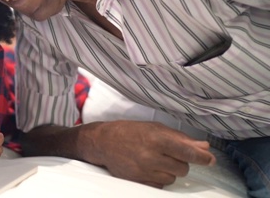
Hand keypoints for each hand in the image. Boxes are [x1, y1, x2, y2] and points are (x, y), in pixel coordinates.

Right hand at [86, 121, 215, 187]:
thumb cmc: (130, 131)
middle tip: (169, 153)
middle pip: (183, 168)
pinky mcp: (138, 181)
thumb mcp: (155, 128)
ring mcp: (144, 170)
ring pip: (173, 178)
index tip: (210, 160)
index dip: (203, 158)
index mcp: (156, 139)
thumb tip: (204, 148)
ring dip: (170, 170)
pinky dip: (159, 177)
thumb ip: (181, 138)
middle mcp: (151, 156)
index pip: (188, 153)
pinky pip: (160, 184)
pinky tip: (149, 167)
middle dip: (181, 162)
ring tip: (156, 160)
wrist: (103, 142)